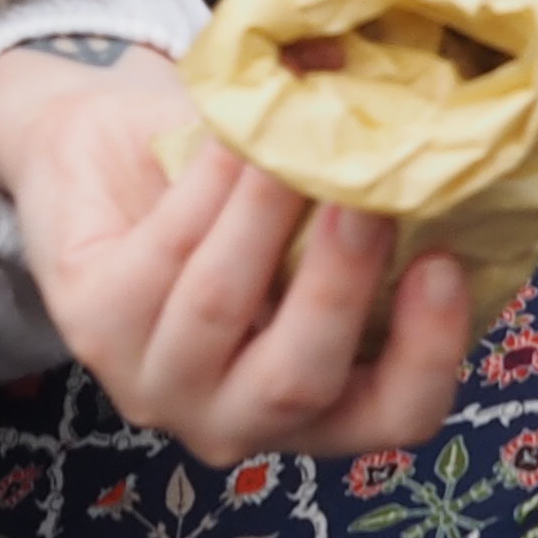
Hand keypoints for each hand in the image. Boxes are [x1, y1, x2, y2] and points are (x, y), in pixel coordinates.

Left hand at [0, 46, 472, 464]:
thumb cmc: (227, 193)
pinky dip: (209, 185)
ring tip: (297, 140)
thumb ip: (363, 191)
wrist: (97, 153)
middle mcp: (233, 420)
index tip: (444, 265)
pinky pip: (165, 254)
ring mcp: (154, 385)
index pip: (394, 417)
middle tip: (368, 196)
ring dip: (266, 215)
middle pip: (300, 381)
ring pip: (223, 307)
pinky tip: (236, 132)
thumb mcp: (309, 209)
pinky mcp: (92, 329)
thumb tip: (426, 118)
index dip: (429, 353)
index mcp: (316, 407)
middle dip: (340, 284)